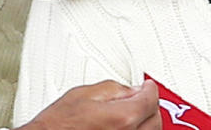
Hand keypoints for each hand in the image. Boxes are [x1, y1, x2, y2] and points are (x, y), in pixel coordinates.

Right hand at [17, 79, 160, 129]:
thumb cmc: (56, 126)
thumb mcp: (83, 94)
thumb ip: (113, 89)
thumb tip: (129, 90)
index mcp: (123, 117)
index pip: (151, 99)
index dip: (148, 88)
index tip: (146, 86)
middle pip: (155, 119)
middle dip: (149, 106)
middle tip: (140, 98)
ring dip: (145, 122)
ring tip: (133, 113)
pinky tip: (125, 127)